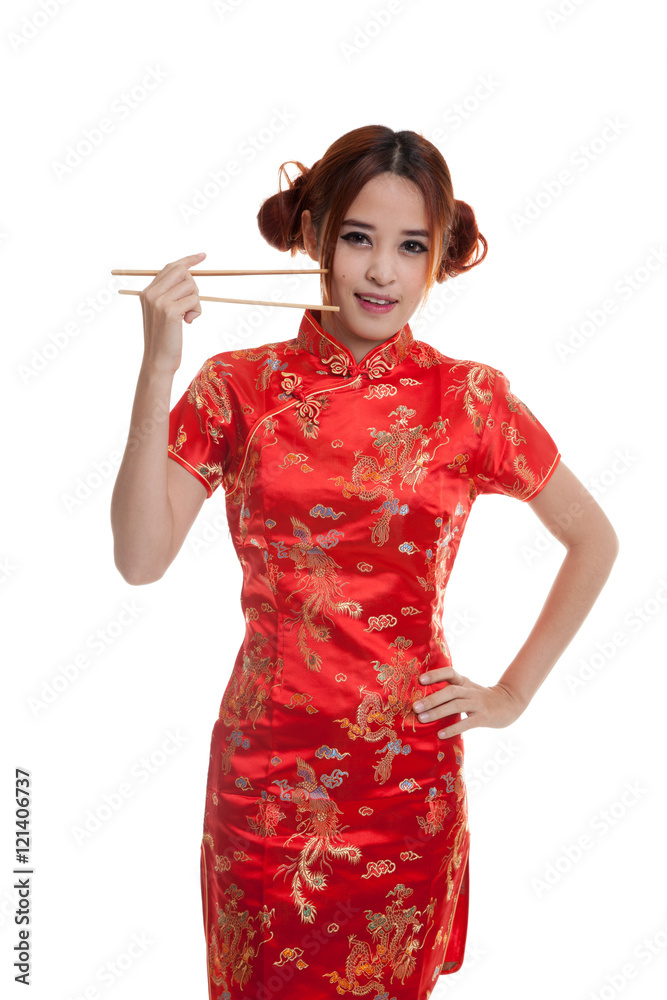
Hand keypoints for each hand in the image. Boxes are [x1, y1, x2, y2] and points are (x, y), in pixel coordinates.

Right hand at [139, 251, 205, 374]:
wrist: (158, 360)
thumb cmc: (164, 339)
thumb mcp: (162, 313)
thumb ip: (169, 294)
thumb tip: (188, 275)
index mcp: (147, 292)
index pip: (170, 267)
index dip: (188, 260)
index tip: (202, 256)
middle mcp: (151, 293)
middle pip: (182, 272)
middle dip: (194, 286)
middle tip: (191, 304)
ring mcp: (159, 301)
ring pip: (191, 286)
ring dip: (196, 302)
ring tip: (188, 317)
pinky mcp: (170, 311)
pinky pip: (194, 300)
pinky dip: (197, 311)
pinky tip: (189, 322)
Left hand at [411, 667, 525, 739]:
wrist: (510, 703)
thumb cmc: (481, 697)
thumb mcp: (467, 689)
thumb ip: (450, 690)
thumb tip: (424, 697)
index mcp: (464, 681)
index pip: (449, 672)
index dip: (435, 675)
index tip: (420, 680)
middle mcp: (470, 690)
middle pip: (450, 691)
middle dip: (431, 699)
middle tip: (415, 706)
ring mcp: (478, 703)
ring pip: (456, 705)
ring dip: (438, 712)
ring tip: (422, 718)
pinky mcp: (484, 717)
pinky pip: (467, 723)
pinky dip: (453, 728)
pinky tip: (441, 734)